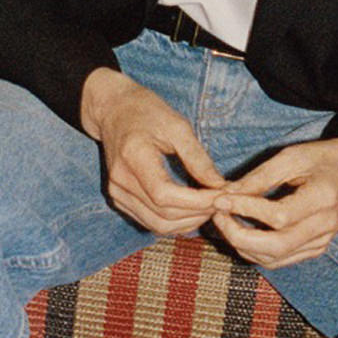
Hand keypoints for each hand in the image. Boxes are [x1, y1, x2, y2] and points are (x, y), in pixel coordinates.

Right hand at [81, 67, 225, 233]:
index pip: (164, 194)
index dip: (196, 201)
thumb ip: (198, 158)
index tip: (222, 195)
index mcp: (133, 157)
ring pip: (158, 225)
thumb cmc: (147, 113)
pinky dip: (175, 222)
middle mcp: (120, 181)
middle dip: (198, 214)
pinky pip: (150, 222)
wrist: (114, 112)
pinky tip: (192, 210)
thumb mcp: (178, 126)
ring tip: (210, 207)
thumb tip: (220, 186)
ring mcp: (116, 193)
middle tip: (222, 203)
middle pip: (163, 216)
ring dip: (188, 222)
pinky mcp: (119, 200)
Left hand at [211, 136, 337, 266]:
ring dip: (243, 245)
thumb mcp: (295, 156)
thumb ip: (260, 177)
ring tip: (225, 221)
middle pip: (275, 247)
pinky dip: (256, 251)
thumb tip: (226, 193)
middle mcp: (325, 226)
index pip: (278, 216)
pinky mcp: (316, 249)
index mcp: (324, 198)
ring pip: (274, 259)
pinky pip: (281, 260)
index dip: (245, 209)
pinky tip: (242, 231)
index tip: (220, 198)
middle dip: (238, 235)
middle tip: (217, 215)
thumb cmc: (331, 158)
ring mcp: (322, 242)